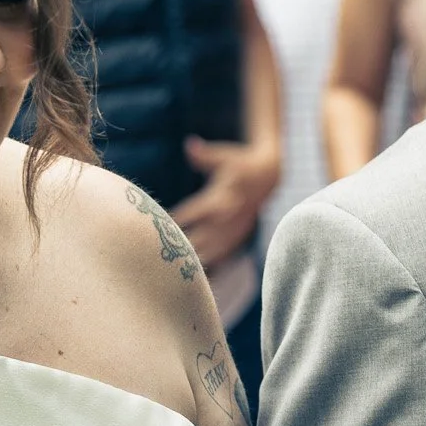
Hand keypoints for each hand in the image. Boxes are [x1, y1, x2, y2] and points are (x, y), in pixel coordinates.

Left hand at [170, 137, 279, 265]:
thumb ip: (204, 155)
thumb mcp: (224, 156)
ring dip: (193, 261)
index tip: (158, 228)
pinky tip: (193, 280)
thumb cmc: (239, 163)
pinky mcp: (237, 237)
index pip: (195, 212)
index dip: (176, 221)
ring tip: (173, 275)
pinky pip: (221, 256)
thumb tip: (190, 144)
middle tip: (160, 258)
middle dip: (182, 248)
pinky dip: (208, 266)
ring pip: (211, 251)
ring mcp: (233, 230)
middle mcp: (228, 218)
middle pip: (201, 237)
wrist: (268, 177)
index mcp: (223, 198)